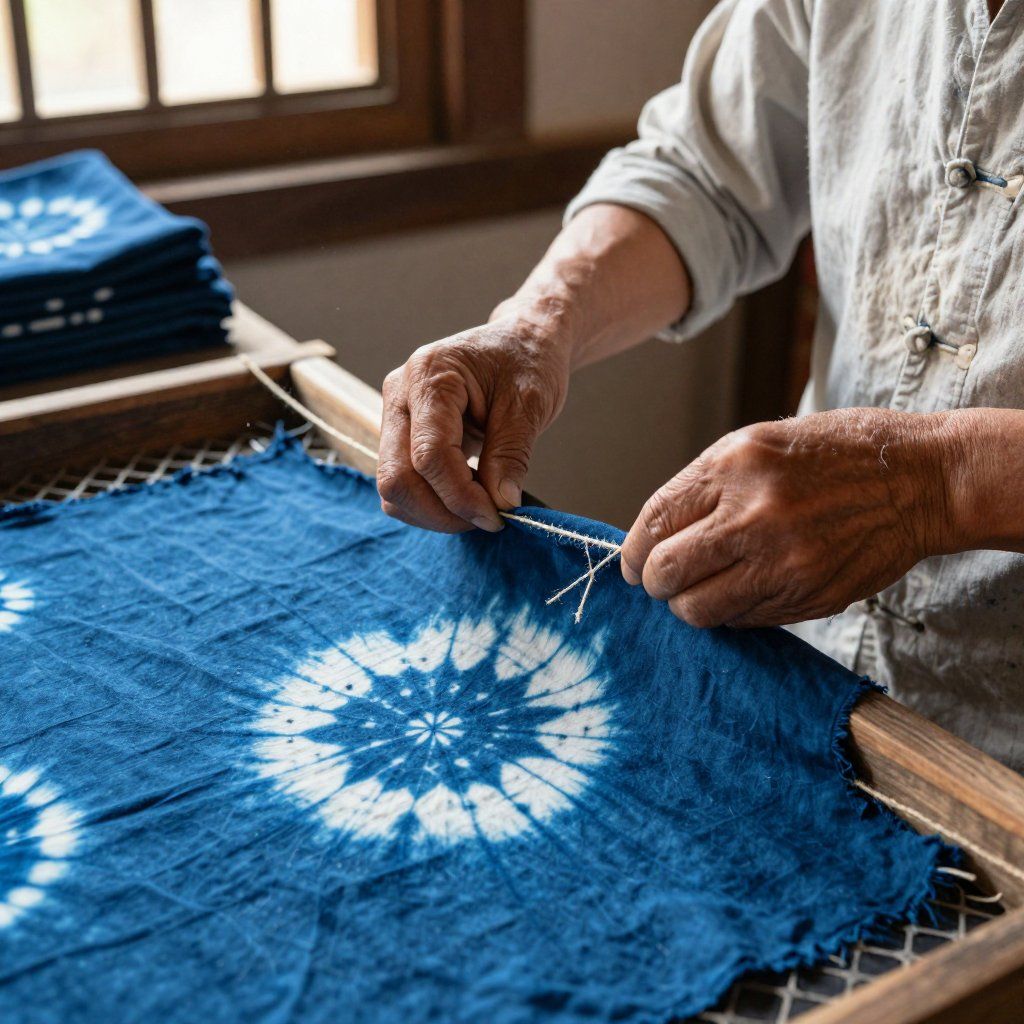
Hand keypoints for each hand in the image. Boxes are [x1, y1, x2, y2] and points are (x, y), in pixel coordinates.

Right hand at [377, 313, 571, 531]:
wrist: (522, 341)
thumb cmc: (527, 360)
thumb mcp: (530, 404)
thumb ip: (511, 454)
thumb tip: (500, 503)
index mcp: (430, 376)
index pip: (429, 455)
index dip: (461, 496)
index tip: (497, 516)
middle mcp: (400, 394)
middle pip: (397, 478)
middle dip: (442, 512)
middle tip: (489, 519)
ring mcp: (395, 416)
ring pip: (393, 489)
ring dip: (435, 512)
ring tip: (481, 505)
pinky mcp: (401, 436)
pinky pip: (403, 483)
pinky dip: (432, 502)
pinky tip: (467, 495)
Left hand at [620, 408, 955, 627]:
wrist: (919, 480)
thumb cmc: (835, 455)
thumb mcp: (759, 444)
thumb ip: (705, 487)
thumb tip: (656, 537)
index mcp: (734, 465)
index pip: (654, 522)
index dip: (634, 552)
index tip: (633, 564)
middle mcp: (753, 515)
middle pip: (666, 573)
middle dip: (655, 582)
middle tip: (662, 581)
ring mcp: (782, 562)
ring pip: (699, 609)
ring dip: (689, 605)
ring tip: (703, 589)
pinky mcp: (807, 597)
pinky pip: (743, 621)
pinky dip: (732, 613)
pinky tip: (747, 590)